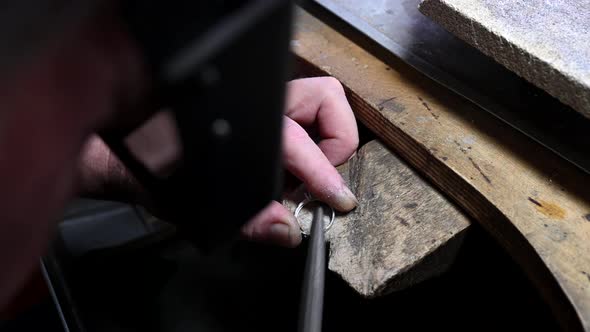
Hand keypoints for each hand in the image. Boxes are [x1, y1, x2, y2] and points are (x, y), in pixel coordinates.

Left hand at [77, 76, 358, 247]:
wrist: (129, 156)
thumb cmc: (159, 175)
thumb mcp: (199, 205)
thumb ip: (248, 219)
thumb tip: (289, 231)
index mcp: (246, 123)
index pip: (300, 143)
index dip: (325, 174)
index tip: (339, 200)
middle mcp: (260, 105)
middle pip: (326, 98)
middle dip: (337, 141)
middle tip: (321, 179)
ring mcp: (264, 105)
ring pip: (320, 103)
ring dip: (329, 139)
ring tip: (309, 176)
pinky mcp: (265, 113)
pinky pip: (306, 117)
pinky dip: (314, 143)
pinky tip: (294, 173)